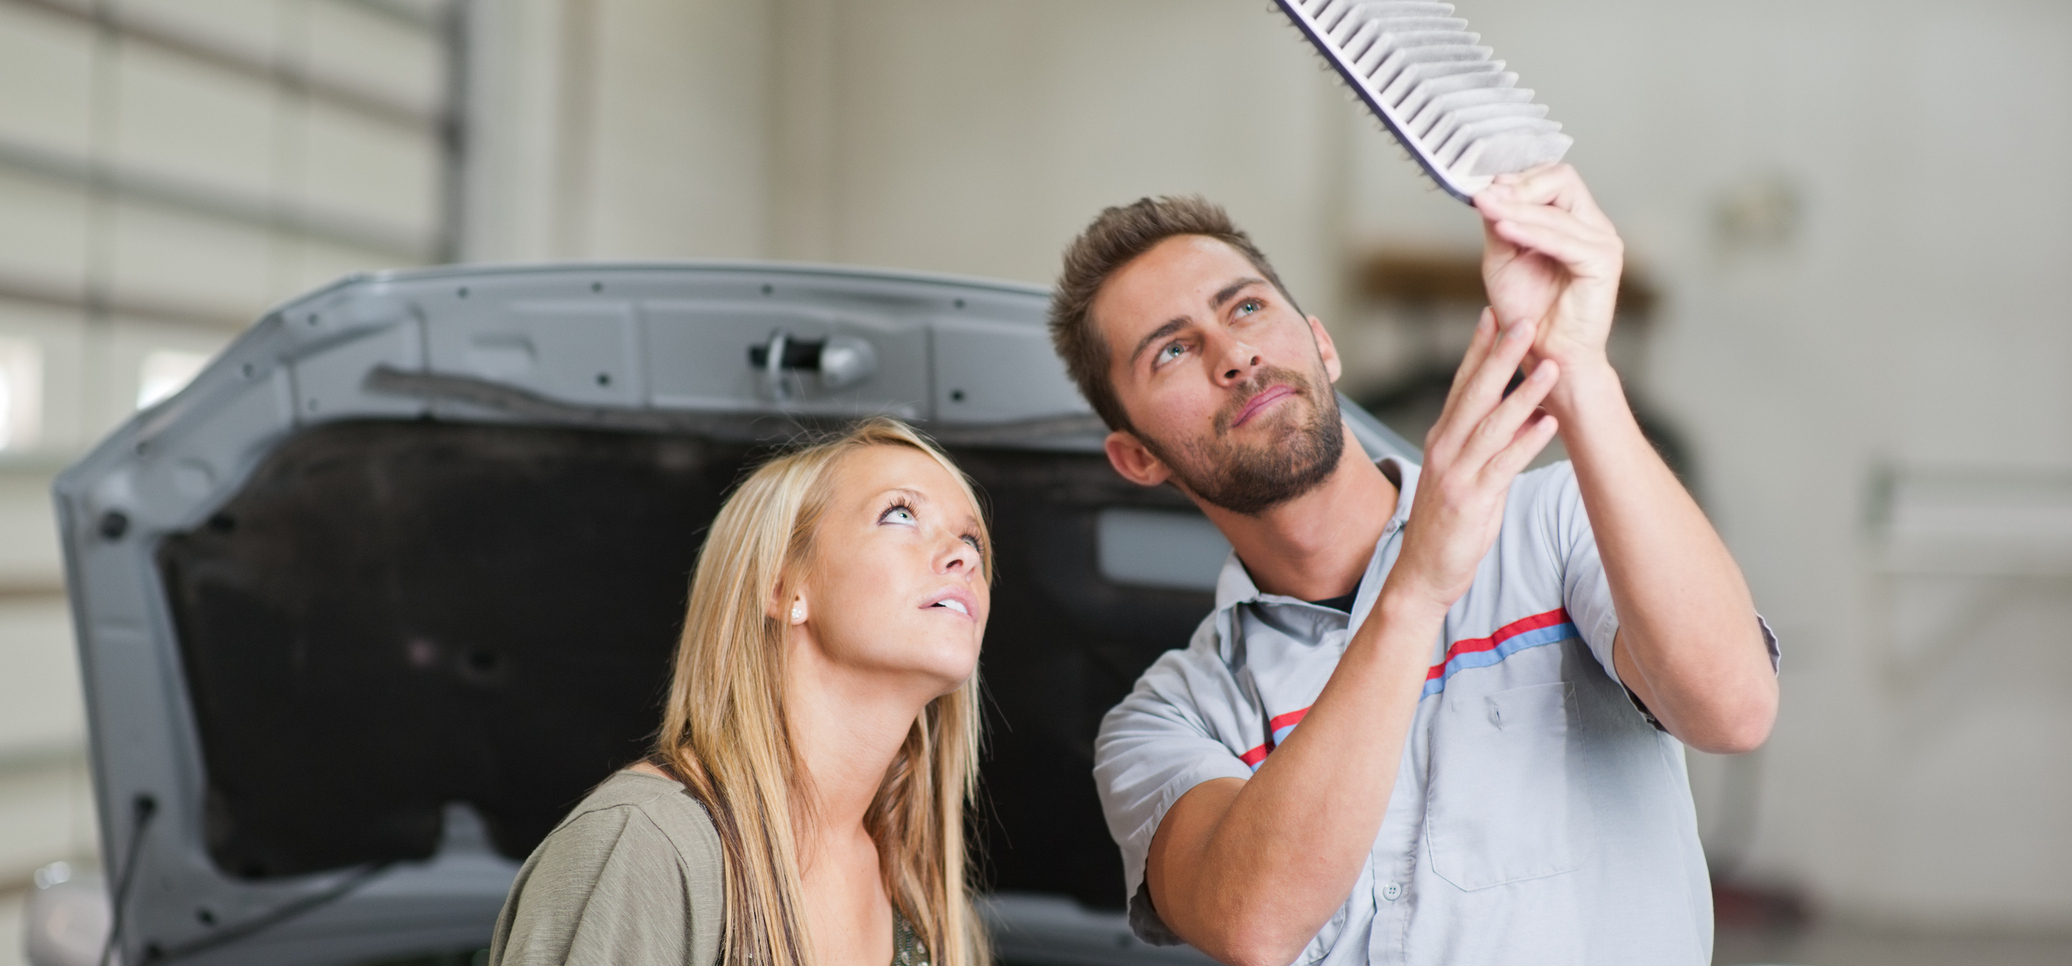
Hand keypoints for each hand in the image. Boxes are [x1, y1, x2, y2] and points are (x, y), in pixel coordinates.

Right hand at [1388, 309, 1560, 614]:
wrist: (1422, 574)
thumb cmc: (1445, 525)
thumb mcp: (1461, 475)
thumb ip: (1485, 442)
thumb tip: (1521, 412)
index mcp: (1442, 439)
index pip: (1460, 384)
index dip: (1478, 348)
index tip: (1494, 314)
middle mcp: (1445, 450)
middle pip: (1475, 394)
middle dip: (1500, 355)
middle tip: (1523, 321)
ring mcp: (1456, 475)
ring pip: (1492, 425)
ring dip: (1524, 393)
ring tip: (1550, 367)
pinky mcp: (1471, 501)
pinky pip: (1502, 466)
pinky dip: (1526, 443)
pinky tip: (1548, 424)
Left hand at [1474, 164, 1624, 386]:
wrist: (1545, 356)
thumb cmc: (1527, 312)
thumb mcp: (1503, 259)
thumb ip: (1501, 224)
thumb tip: (1491, 189)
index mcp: (1574, 222)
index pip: (1552, 177)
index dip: (1517, 178)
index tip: (1483, 187)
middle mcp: (1593, 226)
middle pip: (1563, 179)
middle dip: (1519, 186)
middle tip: (1484, 195)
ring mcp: (1603, 242)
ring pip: (1557, 209)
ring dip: (1516, 207)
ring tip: (1485, 207)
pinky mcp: (1603, 263)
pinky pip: (1563, 239)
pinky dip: (1530, 231)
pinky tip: (1503, 228)